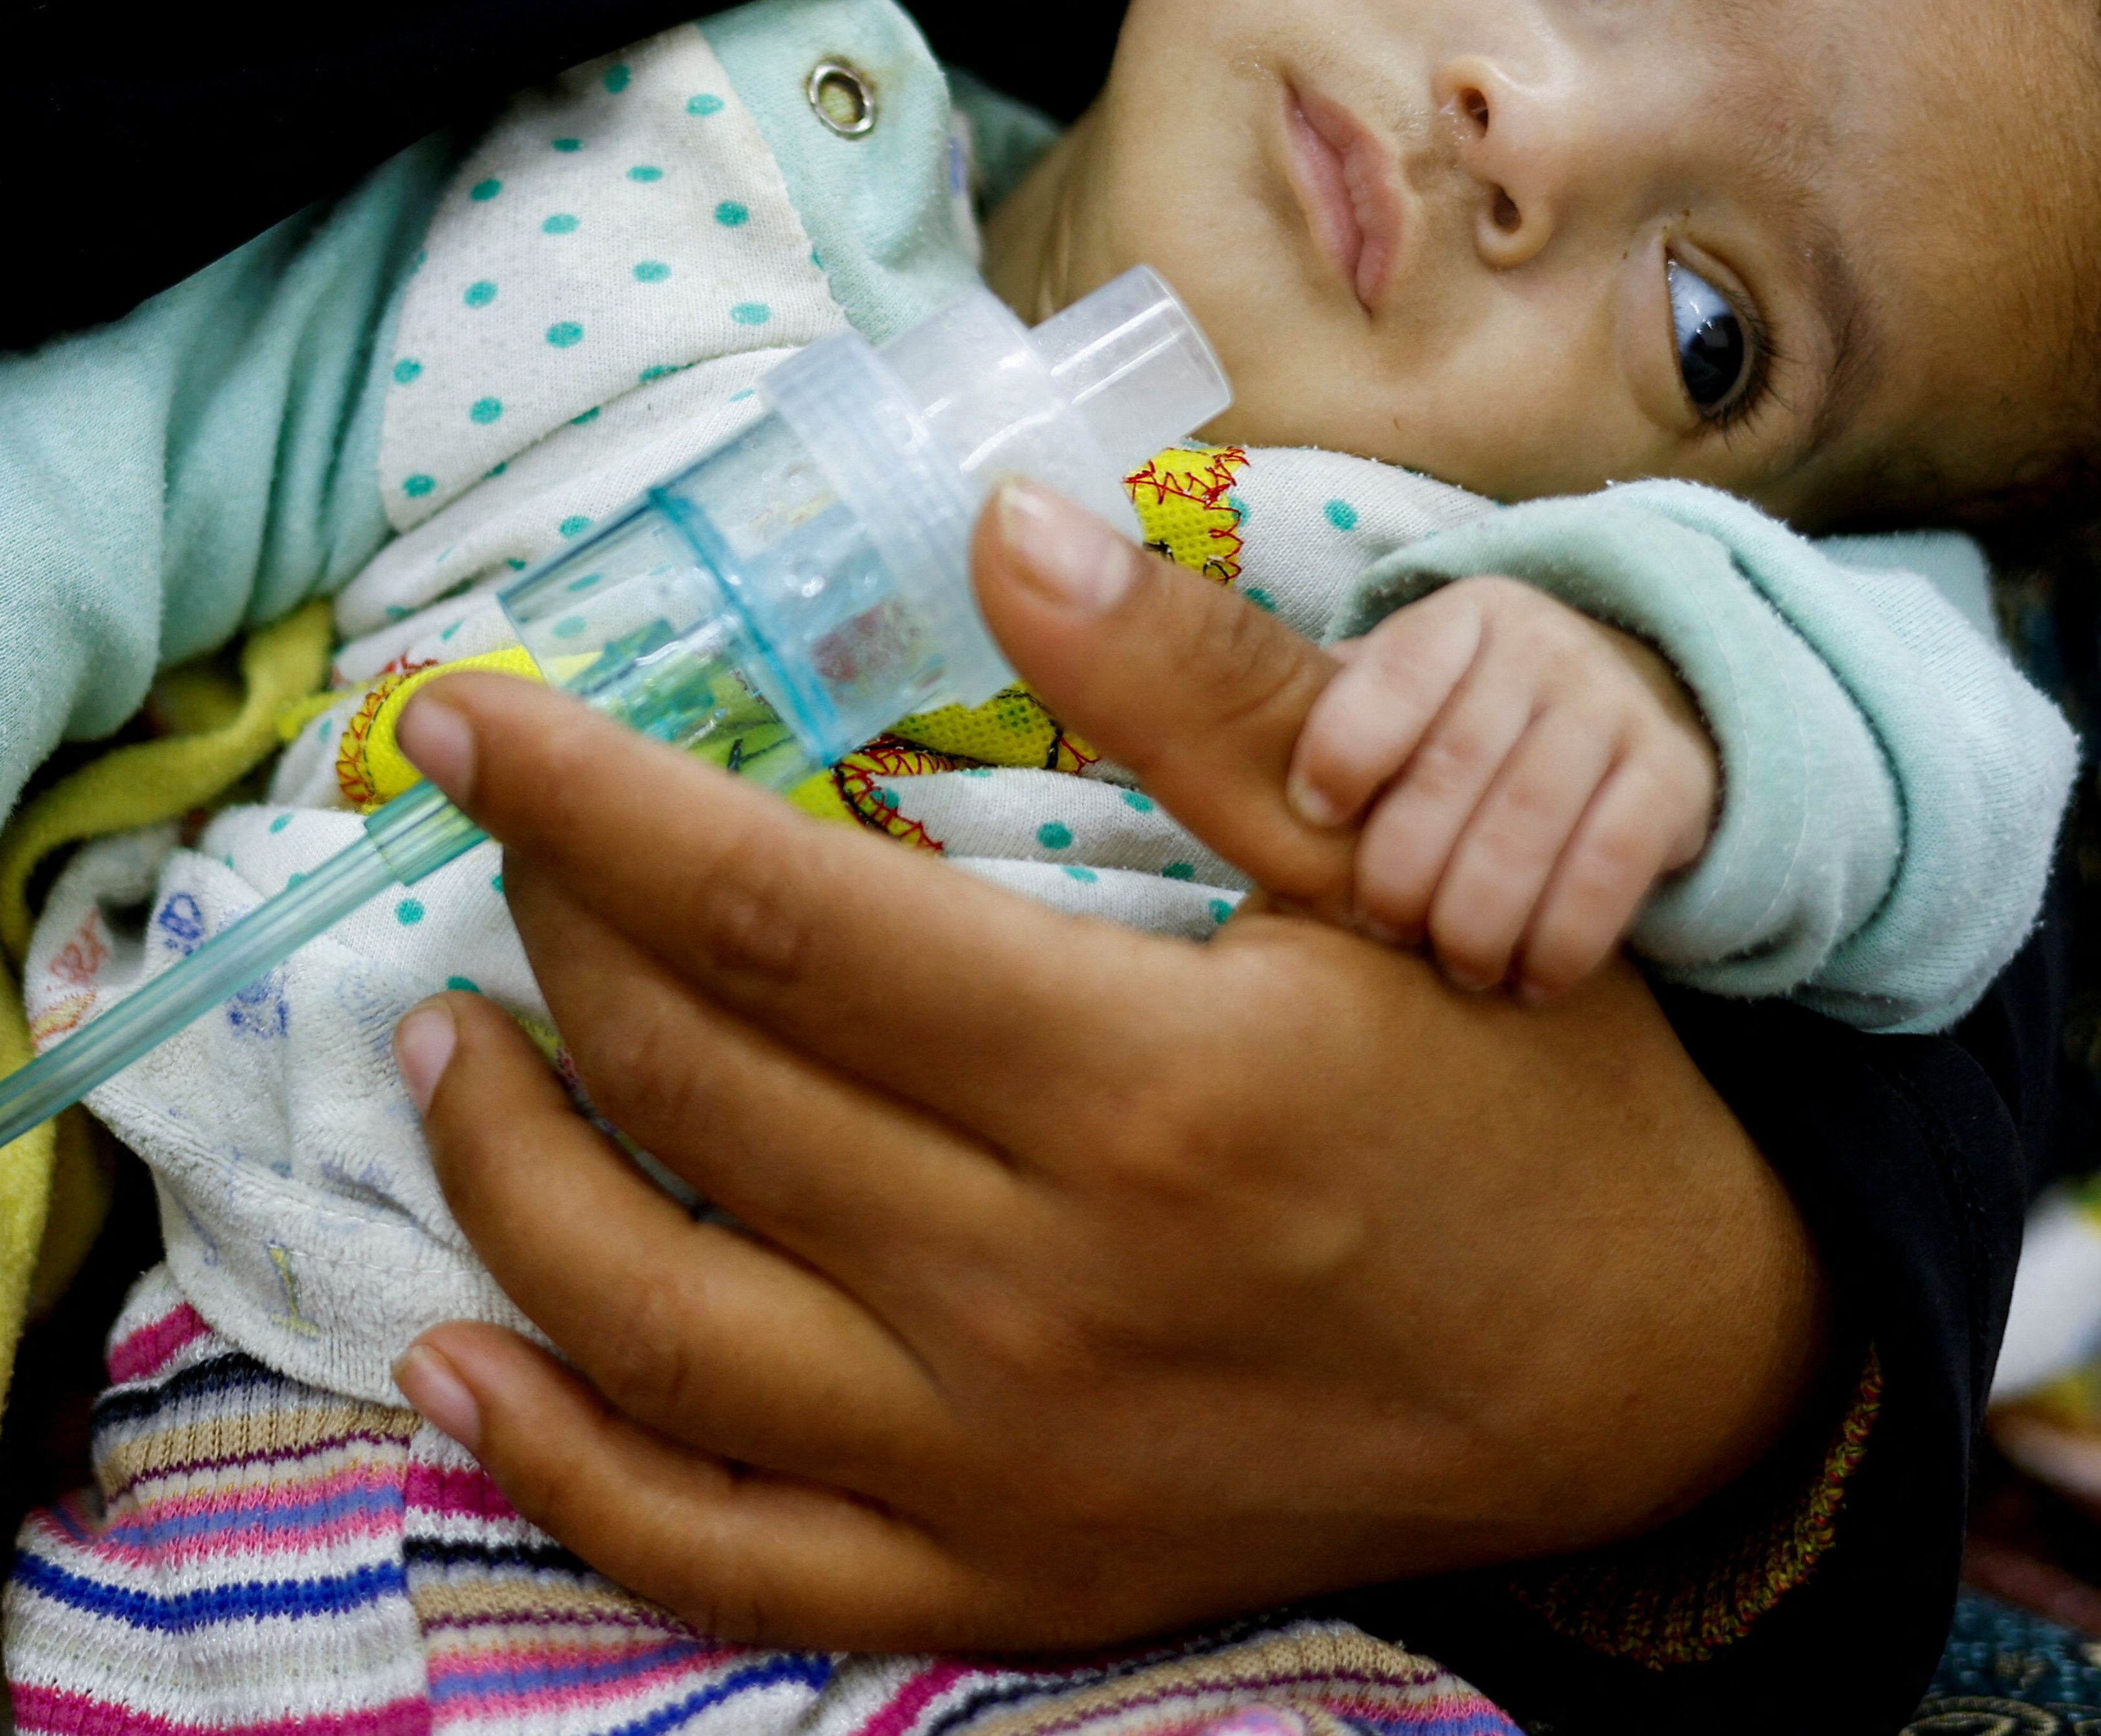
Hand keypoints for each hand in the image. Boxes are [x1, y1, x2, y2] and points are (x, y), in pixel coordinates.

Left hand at [378, 482, 1824, 1651]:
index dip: (587, 804)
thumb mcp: (1391, 864)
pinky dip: (552, 1466)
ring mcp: (1005, 1468)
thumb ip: (1191, 692)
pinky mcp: (1002, 1580)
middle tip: (494, 850)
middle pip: (694, 1091)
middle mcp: (1044, 1295)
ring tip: (445, 1049)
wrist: (1654, 1389)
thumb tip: (1002, 520)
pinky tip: (453, 1357)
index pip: (775, 918)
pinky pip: (710, 1550)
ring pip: (648, 1322)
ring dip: (499, 1171)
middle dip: (545, 938)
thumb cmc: (1525, 1103)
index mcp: (1142, 1086)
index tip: (458, 720)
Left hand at [1286, 577, 1716, 1002]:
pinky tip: (1530, 981)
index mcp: (1460, 617)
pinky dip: (1563, 937)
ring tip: (1453, 967)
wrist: (1624, 709)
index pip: (1392, 675)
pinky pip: (1612, 867)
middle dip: (1405, 866)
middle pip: (1455, 766)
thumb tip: (1220, 765)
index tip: (1311, 816)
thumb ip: (1327, 723)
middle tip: (1382, 927)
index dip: (1343, 750)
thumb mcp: (1402, 699)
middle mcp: (1544, 645)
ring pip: (1529, 825)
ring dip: (1479, 916)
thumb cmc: (1466, 726)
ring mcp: (1616, 705)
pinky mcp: (1676, 773)